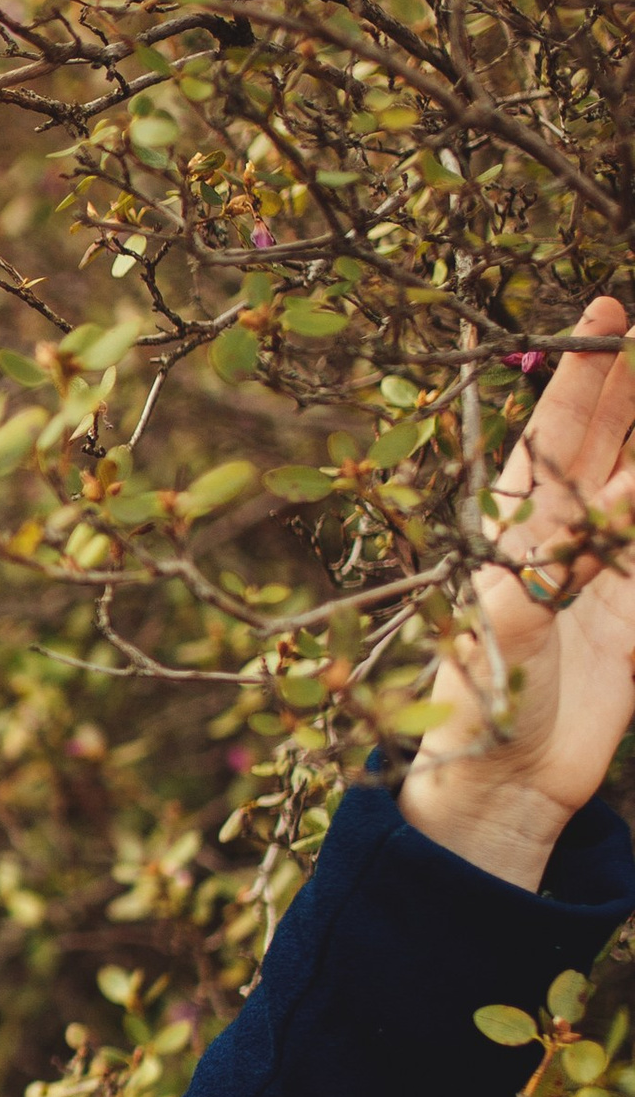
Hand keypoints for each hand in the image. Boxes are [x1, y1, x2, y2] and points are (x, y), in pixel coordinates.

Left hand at [401, 295, 634, 889]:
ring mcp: (608, 573)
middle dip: (634, 388)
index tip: (607, 310)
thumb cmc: (477, 707)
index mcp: (515, 526)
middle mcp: (563, 538)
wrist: (506, 786)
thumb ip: (544, 582)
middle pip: (609, 443)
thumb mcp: (500, 638)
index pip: (557, 431)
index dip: (582, 372)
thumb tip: (592, 524)